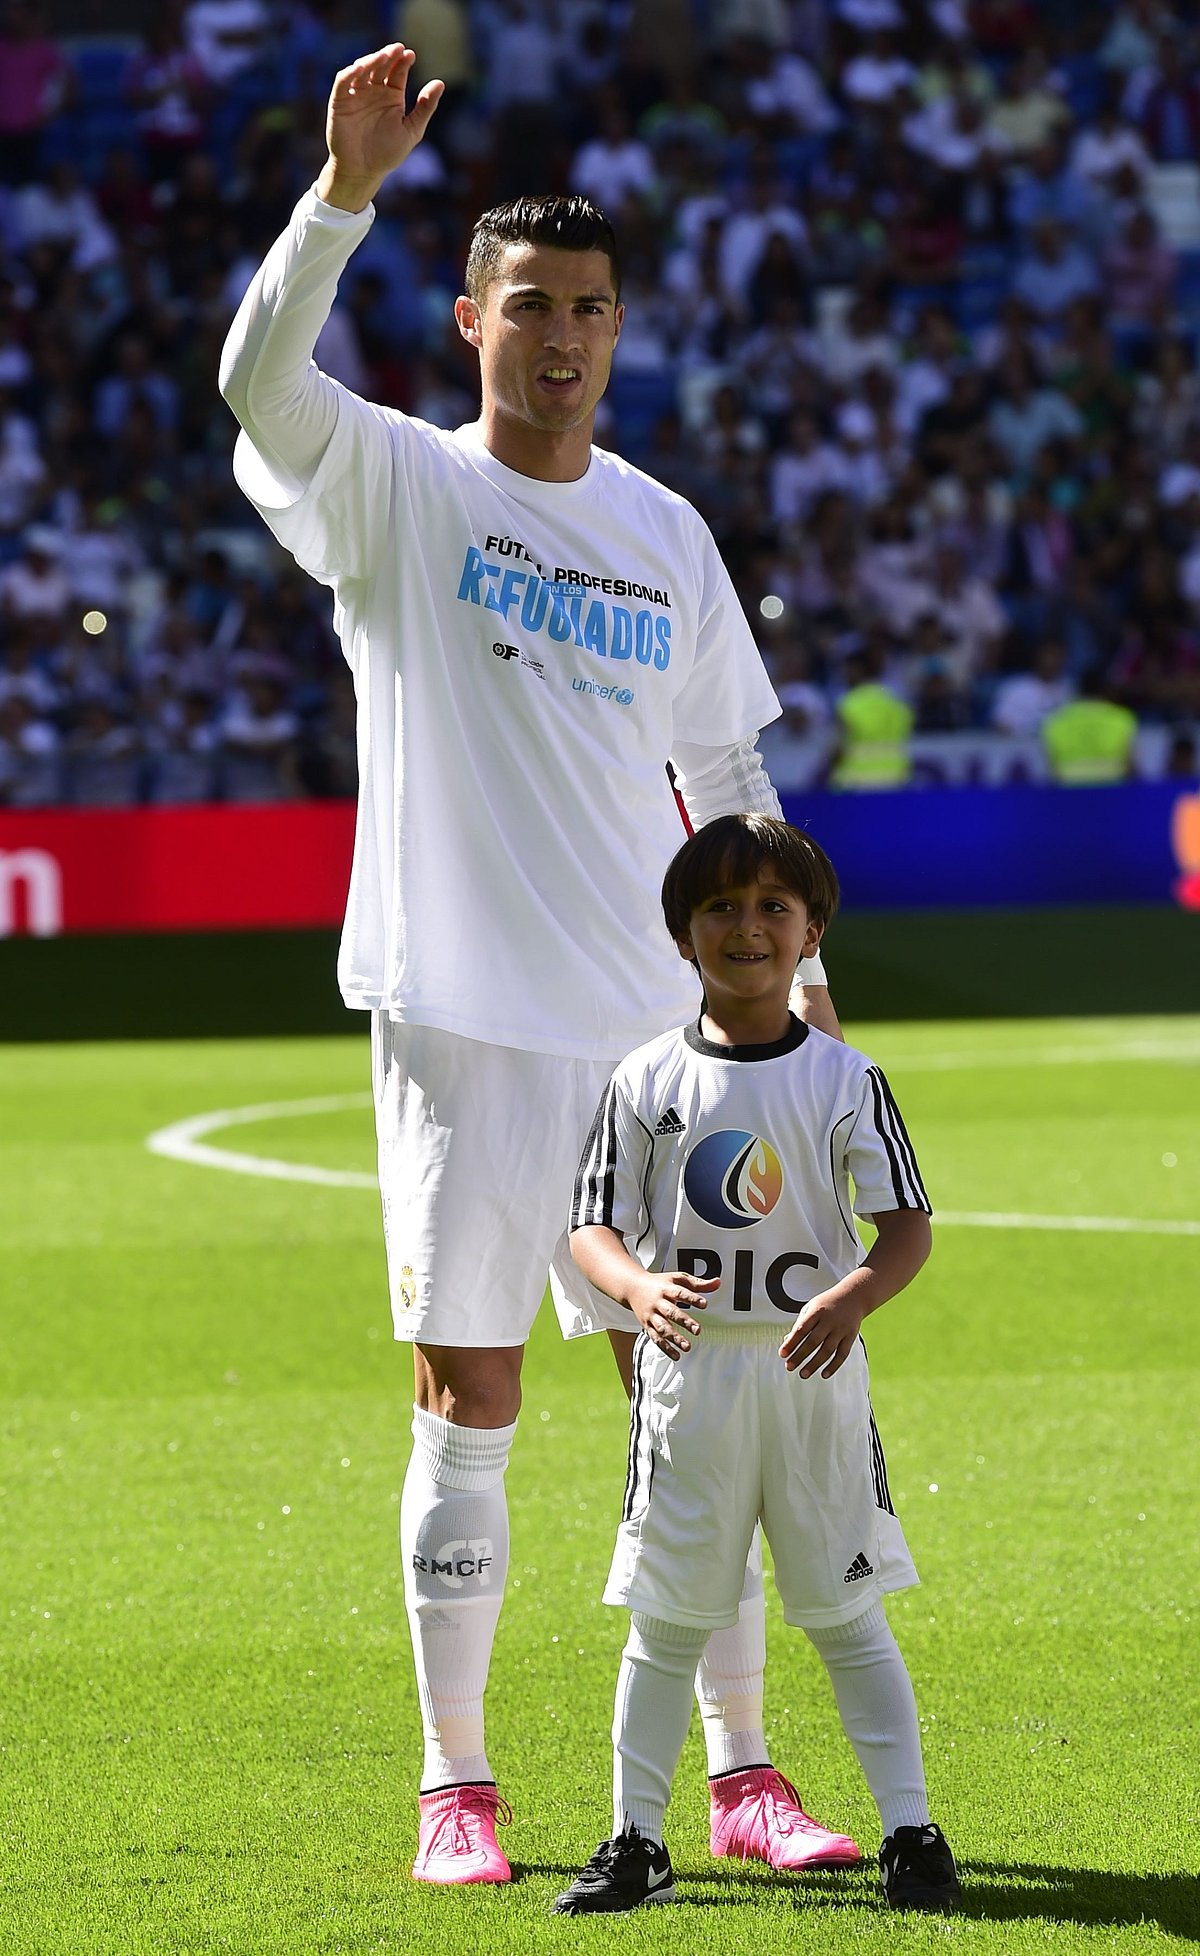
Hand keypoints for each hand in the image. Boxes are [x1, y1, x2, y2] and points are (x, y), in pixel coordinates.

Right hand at [318, 44, 442, 208]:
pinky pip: (343, 81)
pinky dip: (351, 72)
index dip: (403, 61)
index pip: (397, 71)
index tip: (410, 55)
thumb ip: (425, 107)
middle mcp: (374, 91)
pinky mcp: (339, 101)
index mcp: (391, 96)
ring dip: (372, 60)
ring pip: (362, 69)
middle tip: (398, 48)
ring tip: (383, 56)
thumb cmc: (387, 154)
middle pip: (381, 65)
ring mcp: (356, 94)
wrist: (363, 172)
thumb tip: (440, 83)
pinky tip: (361, 67)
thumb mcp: (412, 130)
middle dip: (388, 56)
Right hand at [628, 1270, 717, 1359]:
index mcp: (666, 1289)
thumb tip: (718, 1283)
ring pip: (662, 1328)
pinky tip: (676, 1355)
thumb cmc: (659, 1283)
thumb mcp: (678, 1278)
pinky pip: (655, 1338)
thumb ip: (698, 1283)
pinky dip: (665, 1348)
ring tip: (687, 1347)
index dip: (692, 1298)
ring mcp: (651, 1315)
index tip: (704, 1304)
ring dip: (674, 1338)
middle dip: (684, 1321)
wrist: (632, 1287)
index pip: (680, 1293)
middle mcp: (658, 1302)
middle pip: (671, 1312)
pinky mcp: (647, 1325)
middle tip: (698, 1330)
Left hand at [779, 1282, 865, 1378]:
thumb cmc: (828, 1303)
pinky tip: (824, 1374)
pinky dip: (833, 1366)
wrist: (853, 1296)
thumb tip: (787, 1341)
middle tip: (789, 1367)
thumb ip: (800, 1324)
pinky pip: (842, 1354)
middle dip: (800, 1356)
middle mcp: (829, 1320)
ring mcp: (841, 1329)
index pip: (801, 1329)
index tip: (782, 1354)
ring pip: (827, 1350)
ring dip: (814, 1364)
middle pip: (813, 1341)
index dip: (791, 1342)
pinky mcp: (850, 1337)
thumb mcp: (811, 1307)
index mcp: (817, 1311)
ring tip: (803, 1374)